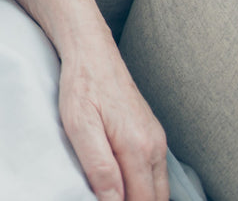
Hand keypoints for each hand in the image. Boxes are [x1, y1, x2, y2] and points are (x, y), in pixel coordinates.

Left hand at [58, 48, 167, 200]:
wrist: (91, 51)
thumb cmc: (82, 84)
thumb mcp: (79, 124)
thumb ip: (99, 166)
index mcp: (138, 147)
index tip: (102, 200)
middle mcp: (154, 146)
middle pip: (155, 198)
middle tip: (105, 197)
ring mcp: (157, 139)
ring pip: (158, 187)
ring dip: (140, 196)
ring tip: (113, 191)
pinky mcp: (152, 134)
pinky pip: (155, 171)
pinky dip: (143, 183)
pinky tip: (123, 179)